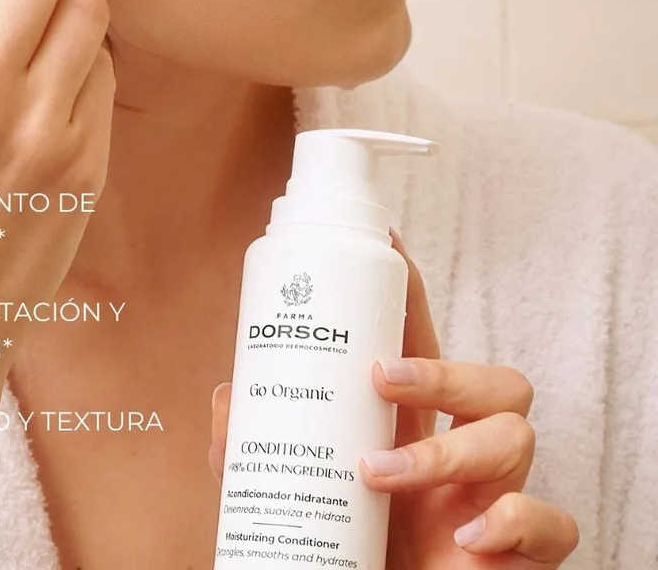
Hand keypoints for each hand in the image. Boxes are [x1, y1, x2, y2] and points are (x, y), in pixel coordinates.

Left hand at [209, 228, 579, 567]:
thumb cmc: (335, 547)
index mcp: (409, 425)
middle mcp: (459, 452)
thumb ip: (250, 446)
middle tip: (379, 377)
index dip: (411, 293)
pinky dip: (516, 522)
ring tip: (380, 473)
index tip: (385, 242)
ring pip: (517, 437)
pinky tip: (466, 536)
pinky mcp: (517, 554)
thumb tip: (225, 395)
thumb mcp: (288, 485)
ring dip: (448, 453)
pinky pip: (555, 523)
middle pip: (493, 379)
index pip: (424, 344)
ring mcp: (493, 498)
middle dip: (444, 371)